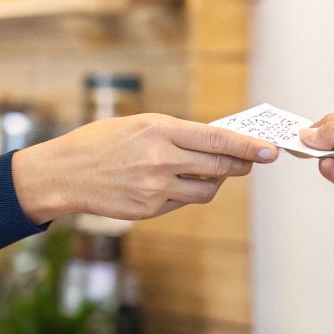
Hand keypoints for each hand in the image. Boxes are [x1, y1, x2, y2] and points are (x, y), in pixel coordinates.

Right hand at [11, 113, 276, 221]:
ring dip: (215, 181)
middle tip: (250, 161)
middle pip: (219, 167)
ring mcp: (156, 188)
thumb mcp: (138, 124)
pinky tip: (176, 183)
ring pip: (206, 190)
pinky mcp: (150, 209)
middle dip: (240, 164)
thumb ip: (175, 133)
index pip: (216, 140)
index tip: (269, 150)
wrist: (64, 174)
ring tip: (209, 171)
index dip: (248, 147)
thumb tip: (212, 141)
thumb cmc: (100, 142)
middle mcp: (161, 160)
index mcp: (160, 131)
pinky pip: (183, 202)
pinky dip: (188, 193)